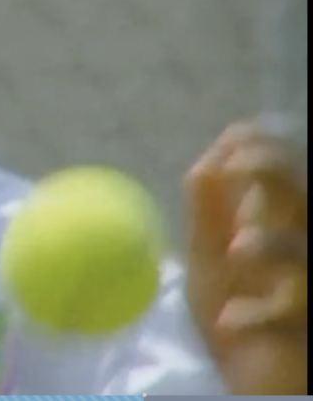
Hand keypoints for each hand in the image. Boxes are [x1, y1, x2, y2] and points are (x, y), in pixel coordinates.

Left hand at [185, 121, 307, 394]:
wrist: (249, 379)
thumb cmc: (235, 313)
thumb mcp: (210, 261)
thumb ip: (210, 213)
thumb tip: (209, 156)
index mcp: (280, 228)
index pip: (284, 175)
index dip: (263, 149)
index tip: (235, 136)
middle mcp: (304, 249)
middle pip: (303, 202)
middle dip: (274, 175)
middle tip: (238, 163)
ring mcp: (308, 287)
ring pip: (308, 256)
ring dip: (275, 245)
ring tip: (238, 247)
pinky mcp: (306, 326)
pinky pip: (295, 313)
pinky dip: (261, 315)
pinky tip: (232, 318)